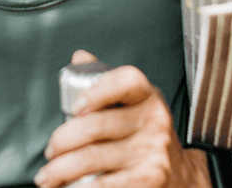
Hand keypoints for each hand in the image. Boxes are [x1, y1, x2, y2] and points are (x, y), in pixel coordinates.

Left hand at [37, 51, 209, 187]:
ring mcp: (152, 152)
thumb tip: (80, 57)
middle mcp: (153, 122)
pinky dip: (79, 187)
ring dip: (60, 170)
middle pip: (95, 126)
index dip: (97, 91)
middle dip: (61, 141)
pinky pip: (104, 184)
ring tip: (47, 176)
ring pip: (92, 158)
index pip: (125, 81)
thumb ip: (106, 81)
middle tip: (49, 152)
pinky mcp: (149, 179)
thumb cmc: (146, 135)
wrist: (184, 176)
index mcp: (146, 96)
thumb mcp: (134, 104)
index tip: (74, 108)